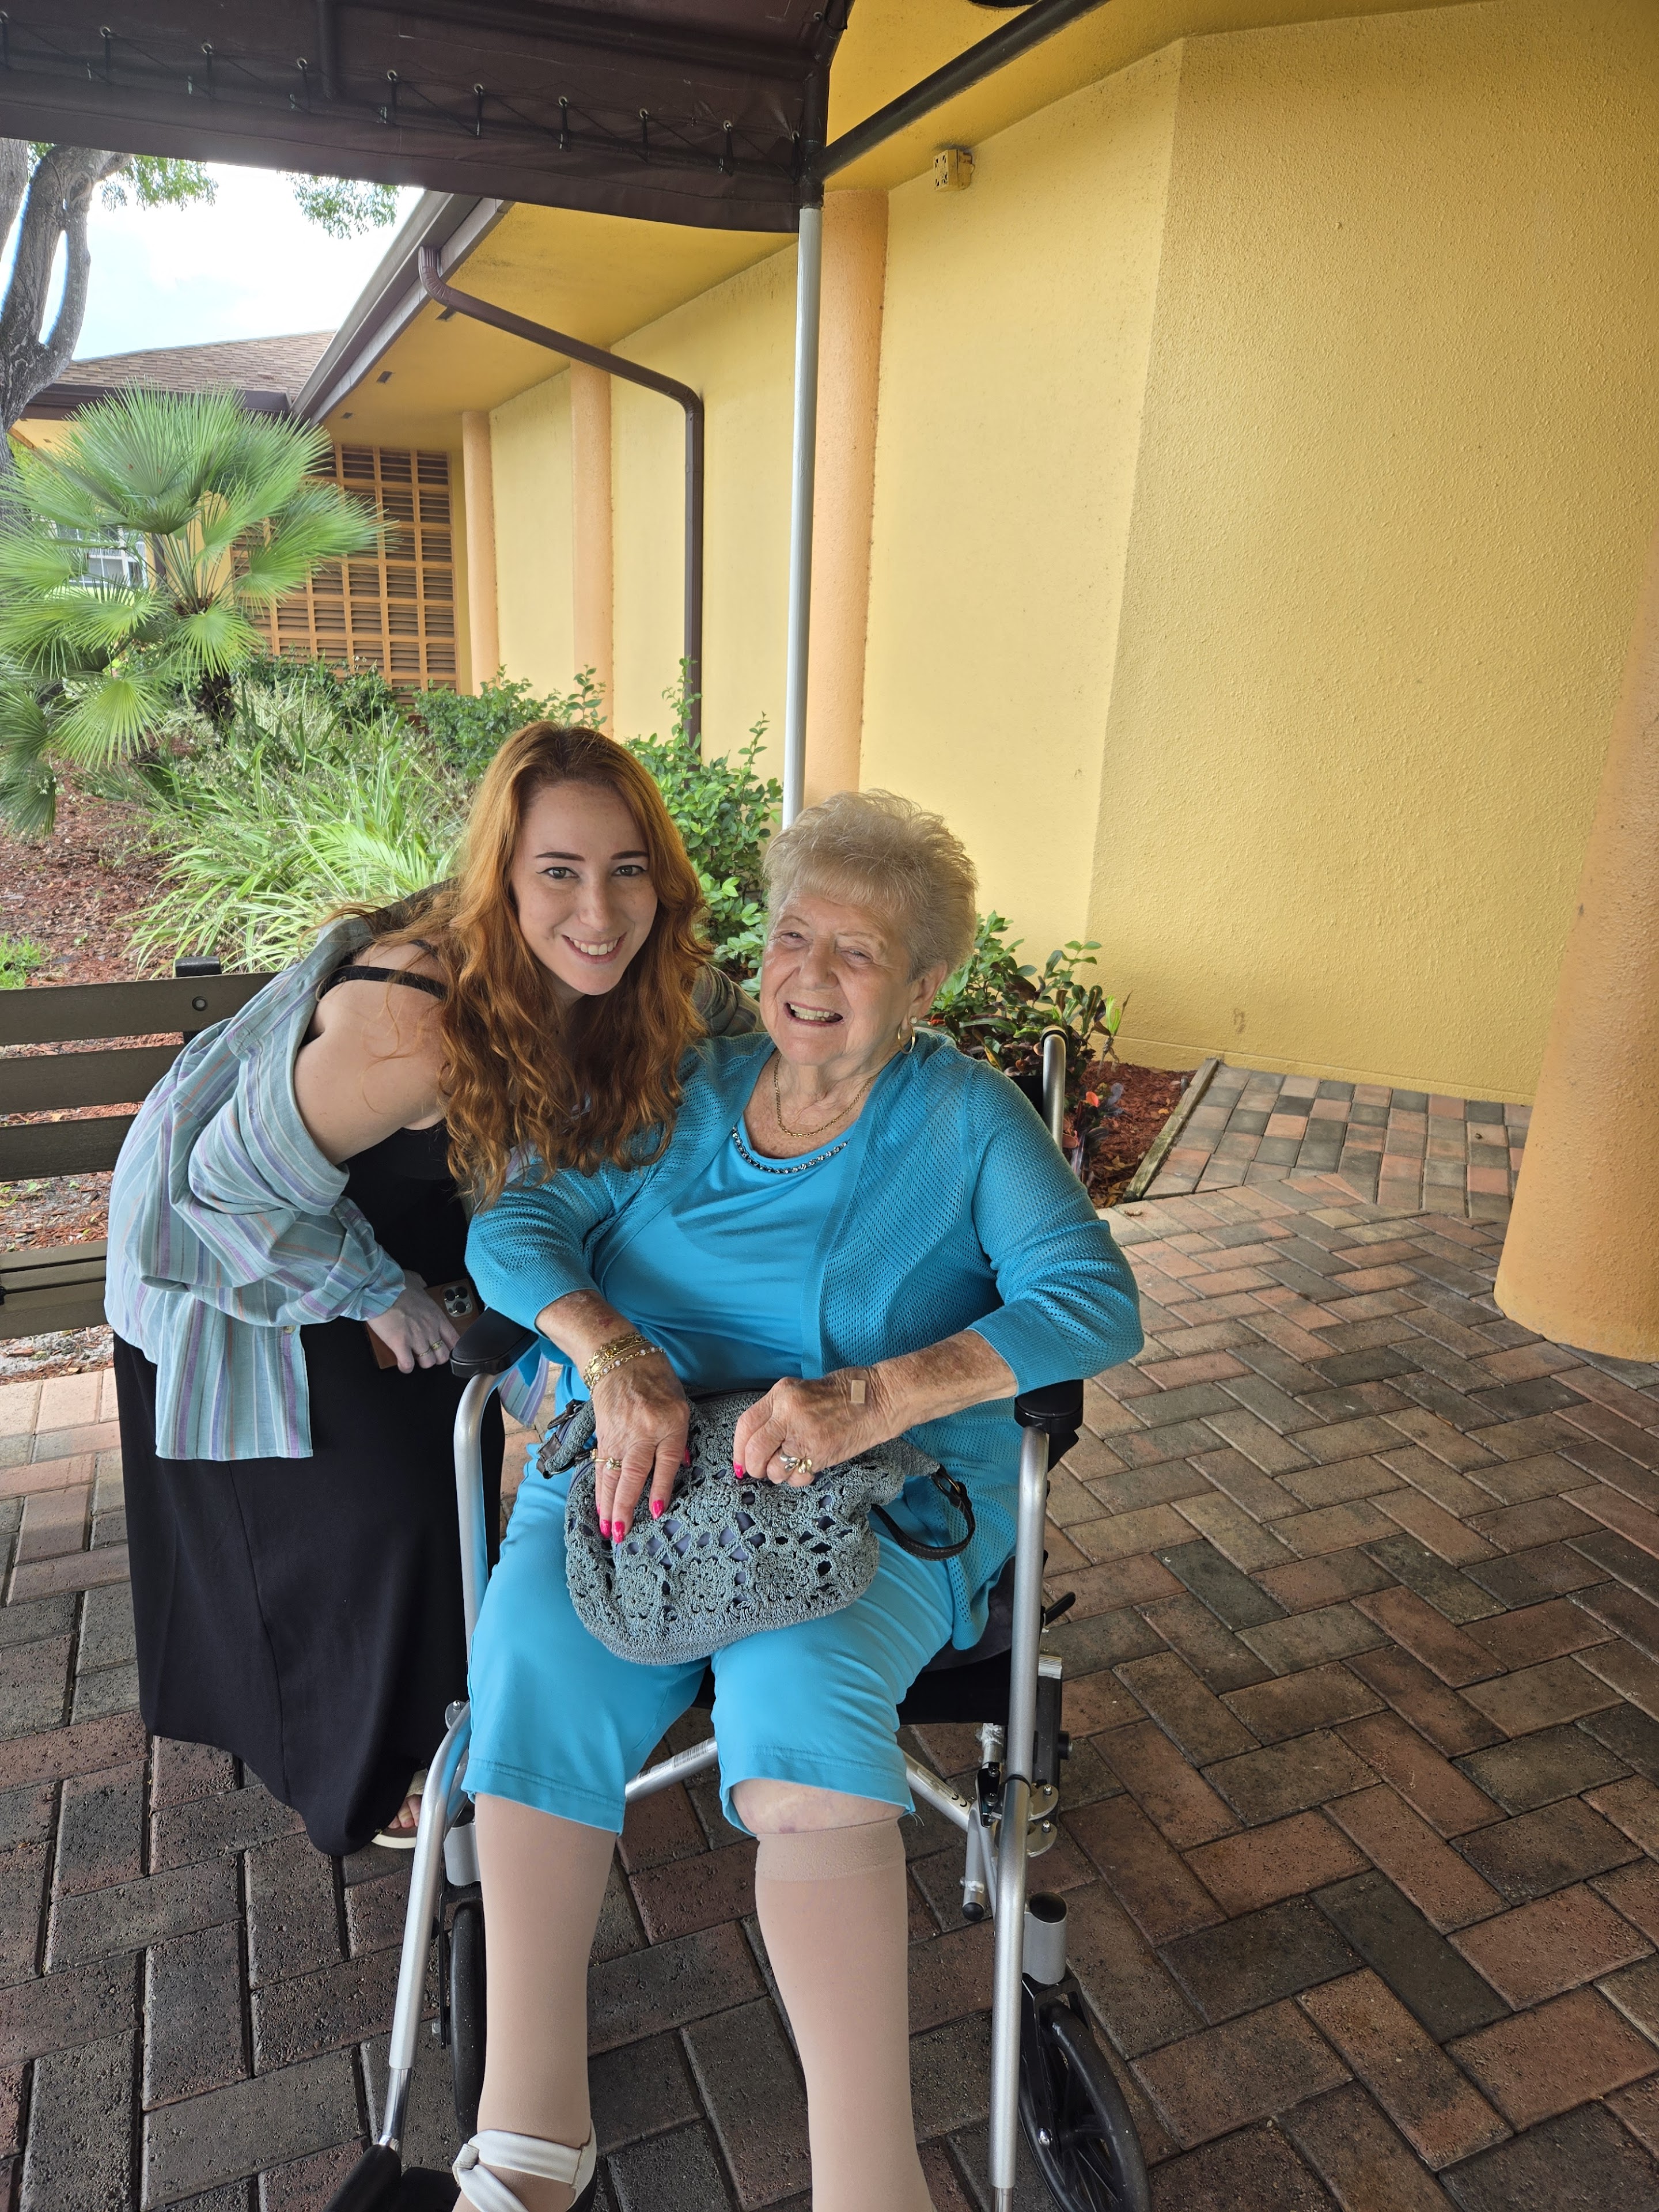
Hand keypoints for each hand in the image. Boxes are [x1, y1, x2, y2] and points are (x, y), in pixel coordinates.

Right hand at [364, 1273, 460, 1374]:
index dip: (450, 1347)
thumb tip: (422, 1283)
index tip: (444, 1348)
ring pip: (427, 1362)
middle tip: (427, 1353)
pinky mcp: (400, 1345)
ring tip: (413, 1357)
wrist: (380, 1289)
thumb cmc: (396, 1284)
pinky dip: (406, 1367)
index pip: (454, 1339)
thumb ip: (422, 1284)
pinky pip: (408, 1365)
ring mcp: (416, 1338)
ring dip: (420, 1362)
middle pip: (443, 1355)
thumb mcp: (415, 1280)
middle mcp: (430, 1329)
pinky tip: (402, 1363)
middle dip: (435, 1357)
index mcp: (436, 1315)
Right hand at [591, 1352, 690, 1538]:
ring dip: (609, 1504)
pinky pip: (602, 1466)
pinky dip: (600, 1489)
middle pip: (633, 1473)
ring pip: (612, 1474)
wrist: (619, 1358)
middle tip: (622, 1534)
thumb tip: (681, 1465)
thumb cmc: (656, 1379)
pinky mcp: (603, 1434)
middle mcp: (642, 1429)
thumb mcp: (680, 1403)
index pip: (665, 1461)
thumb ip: (680, 1437)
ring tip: (608, 1530)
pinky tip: (600, 1507)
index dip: (660, 1488)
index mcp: (669, 1421)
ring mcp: (619, 1433)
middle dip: (626, 1506)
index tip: (655, 1511)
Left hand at [733, 1370, 890, 1486]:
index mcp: (782, 1394)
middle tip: (760, 1471)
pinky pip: (797, 1477)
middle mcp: (788, 1414)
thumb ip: (779, 1412)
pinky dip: (797, 1479)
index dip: (738, 1448)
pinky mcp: (821, 1454)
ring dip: (778, 1475)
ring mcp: (805, 1436)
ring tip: (791, 1467)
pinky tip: (807, 1469)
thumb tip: (757, 1441)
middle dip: (753, 1467)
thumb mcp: (803, 1391)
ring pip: (774, 1469)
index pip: (745, 1425)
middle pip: (754, 1451)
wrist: (880, 1398)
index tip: (740, 1461)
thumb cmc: (845, 1392)